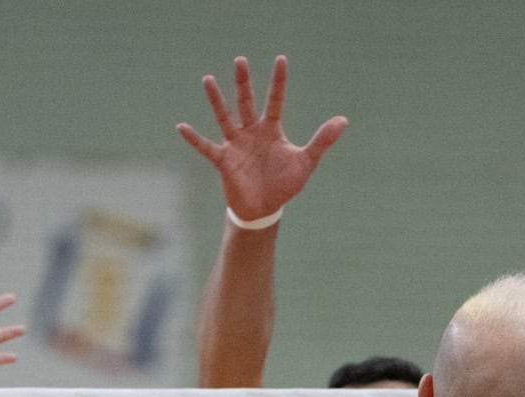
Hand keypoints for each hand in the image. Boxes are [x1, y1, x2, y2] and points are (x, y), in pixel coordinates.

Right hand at [176, 55, 346, 222]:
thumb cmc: (284, 184)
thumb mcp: (306, 162)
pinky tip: (181, 127)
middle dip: (244, 82)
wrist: (265, 209)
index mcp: (271, 129)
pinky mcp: (223, 160)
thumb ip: (322, 140)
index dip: (278, 81)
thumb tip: (343, 120)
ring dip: (216, 100)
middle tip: (241, 60)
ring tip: (208, 79)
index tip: (281, 59)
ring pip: (224, 117)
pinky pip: (206, 147)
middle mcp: (251, 132)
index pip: (275, 100)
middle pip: (246, 101)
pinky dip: (194, 139)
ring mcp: (235, 144)